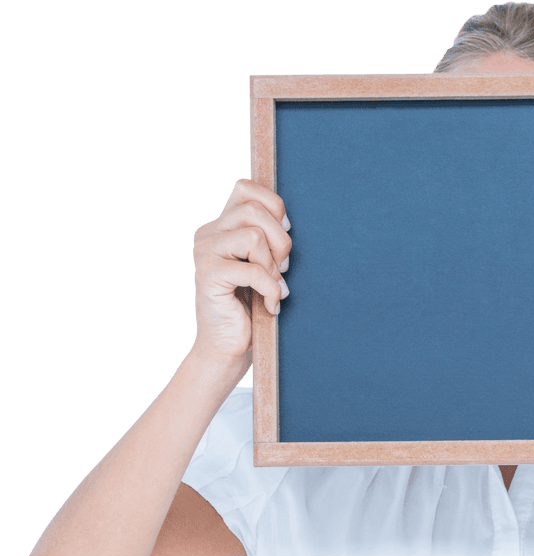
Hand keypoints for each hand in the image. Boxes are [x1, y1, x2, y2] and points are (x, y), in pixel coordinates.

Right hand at [190, 178, 291, 373]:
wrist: (227, 349)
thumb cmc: (250, 310)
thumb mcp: (263, 268)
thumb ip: (267, 241)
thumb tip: (287, 222)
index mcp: (221, 227)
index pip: (246, 188)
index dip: (274, 206)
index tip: (283, 239)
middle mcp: (208, 234)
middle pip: (254, 209)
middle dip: (280, 240)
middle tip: (283, 269)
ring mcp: (205, 252)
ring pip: (254, 235)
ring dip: (274, 265)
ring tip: (273, 287)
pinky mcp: (209, 274)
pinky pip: (253, 270)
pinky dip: (271, 289)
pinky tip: (271, 306)